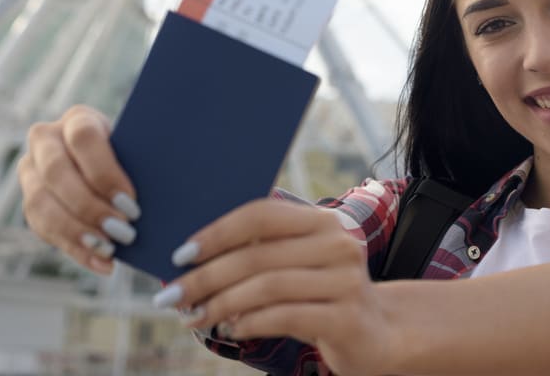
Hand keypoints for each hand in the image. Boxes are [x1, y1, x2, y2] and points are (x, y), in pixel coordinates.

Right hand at [18, 104, 140, 274]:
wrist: (114, 165)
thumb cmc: (136, 156)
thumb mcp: (139, 150)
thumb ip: (144, 163)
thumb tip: (169, 186)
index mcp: (78, 119)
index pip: (84, 138)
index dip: (105, 172)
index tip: (131, 202)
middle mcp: (46, 140)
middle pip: (57, 172)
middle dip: (91, 207)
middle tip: (125, 232)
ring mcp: (31, 171)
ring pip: (41, 203)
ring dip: (77, 231)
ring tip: (111, 250)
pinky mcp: (30, 201)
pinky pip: (43, 229)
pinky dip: (76, 250)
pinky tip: (103, 264)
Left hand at [158, 199, 399, 375]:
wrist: (379, 334)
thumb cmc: (321, 296)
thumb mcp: (299, 264)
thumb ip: (262, 252)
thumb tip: (192, 257)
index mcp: (323, 221)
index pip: (262, 215)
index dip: (218, 232)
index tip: (181, 255)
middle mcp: (339, 244)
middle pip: (258, 254)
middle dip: (206, 277)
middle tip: (171, 297)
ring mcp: (346, 281)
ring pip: (267, 286)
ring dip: (221, 304)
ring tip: (194, 317)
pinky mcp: (346, 318)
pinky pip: (284, 317)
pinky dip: (249, 323)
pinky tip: (230, 330)